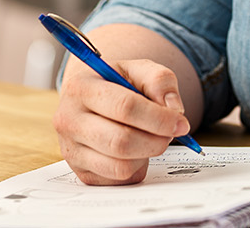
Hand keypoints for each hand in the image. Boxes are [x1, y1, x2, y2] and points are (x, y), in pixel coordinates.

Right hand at [53, 58, 191, 184]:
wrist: (91, 102)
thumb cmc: (115, 85)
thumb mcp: (138, 70)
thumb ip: (160, 80)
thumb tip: (173, 109)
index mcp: (80, 89)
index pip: (124, 107)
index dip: (159, 118)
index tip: (180, 123)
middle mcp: (69, 120)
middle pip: (121, 141)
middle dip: (156, 141)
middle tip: (169, 134)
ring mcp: (72, 150)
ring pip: (121, 166)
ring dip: (147, 155)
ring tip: (149, 139)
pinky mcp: (82, 172)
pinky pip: (119, 179)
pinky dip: (136, 167)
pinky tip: (134, 151)